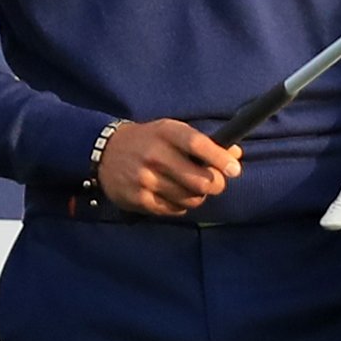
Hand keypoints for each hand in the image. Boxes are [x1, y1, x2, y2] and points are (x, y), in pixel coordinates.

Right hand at [98, 115, 240, 216]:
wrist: (104, 152)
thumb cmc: (148, 140)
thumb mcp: (171, 131)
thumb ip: (204, 142)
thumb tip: (235, 154)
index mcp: (166, 132)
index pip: (198, 145)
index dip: (219, 158)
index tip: (235, 169)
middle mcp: (155, 155)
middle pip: (199, 180)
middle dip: (216, 185)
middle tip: (216, 183)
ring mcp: (145, 179)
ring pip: (189, 198)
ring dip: (198, 197)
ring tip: (193, 189)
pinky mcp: (138, 199)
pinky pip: (173, 210)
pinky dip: (181, 206)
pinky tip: (175, 195)